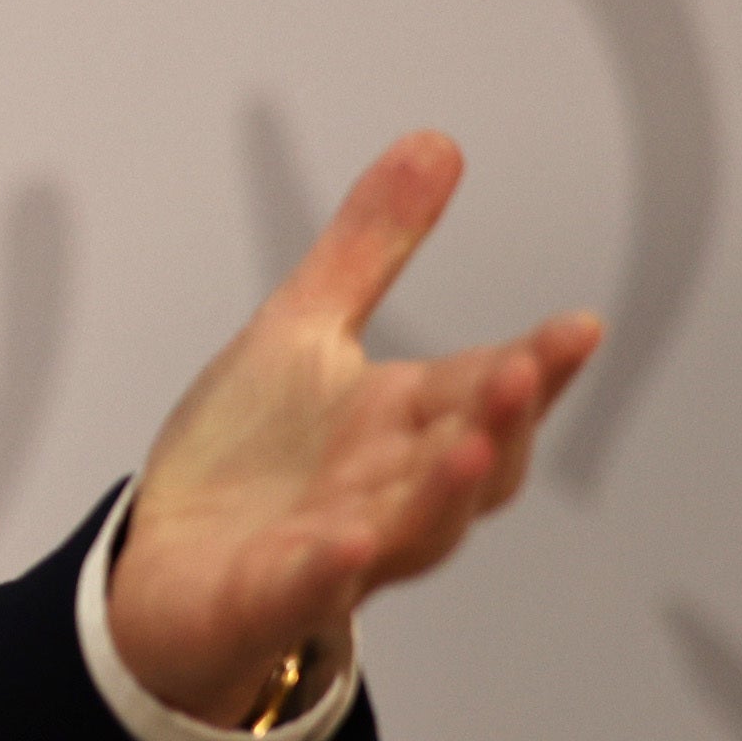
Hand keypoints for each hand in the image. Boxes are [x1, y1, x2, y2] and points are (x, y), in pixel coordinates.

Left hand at [105, 131, 601, 727]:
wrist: (162, 566)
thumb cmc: (249, 457)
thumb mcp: (301, 333)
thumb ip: (372, 249)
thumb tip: (438, 140)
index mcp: (405, 426)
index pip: (487, 391)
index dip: (536, 365)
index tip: (579, 326)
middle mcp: (391, 494)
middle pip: (473, 465)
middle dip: (502, 420)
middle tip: (524, 372)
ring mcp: (339, 555)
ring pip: (415, 532)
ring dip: (443, 493)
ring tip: (468, 446)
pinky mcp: (268, 600)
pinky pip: (308, 590)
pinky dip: (330, 569)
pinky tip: (345, 544)